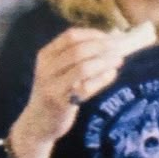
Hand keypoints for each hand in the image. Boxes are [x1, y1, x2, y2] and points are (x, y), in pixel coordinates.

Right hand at [9, 27, 124, 157]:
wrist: (37, 123)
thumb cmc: (54, 92)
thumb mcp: (57, 71)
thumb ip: (76, 57)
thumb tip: (110, 41)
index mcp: (46, 55)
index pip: (70, 36)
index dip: (93, 34)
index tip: (110, 38)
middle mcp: (46, 68)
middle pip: (78, 50)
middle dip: (102, 47)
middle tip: (120, 49)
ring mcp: (52, 86)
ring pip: (83, 68)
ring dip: (104, 62)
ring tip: (119, 61)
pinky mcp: (61, 103)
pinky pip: (86, 88)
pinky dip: (102, 79)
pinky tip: (112, 75)